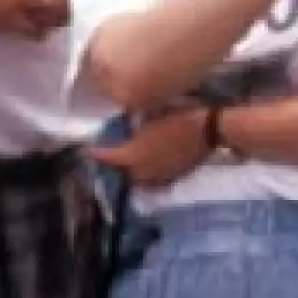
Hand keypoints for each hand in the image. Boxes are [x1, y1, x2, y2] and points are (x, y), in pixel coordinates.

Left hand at [95, 106, 210, 185]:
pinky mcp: (172, 179)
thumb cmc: (179, 117)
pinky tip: (150, 169)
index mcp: (131, 155)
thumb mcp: (151, 115)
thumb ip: (136, 125)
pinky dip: (149, 177)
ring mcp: (157, 177)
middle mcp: (140, 171)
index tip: (88, 152)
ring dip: (132, 173)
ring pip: (137, 180)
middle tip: (114, 155)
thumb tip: (129, 125)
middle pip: (121, 172)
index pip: (107, 158)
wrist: (209, 129)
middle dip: (116, 165)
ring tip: (132, 163)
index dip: (95, 154)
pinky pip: (154, 182)